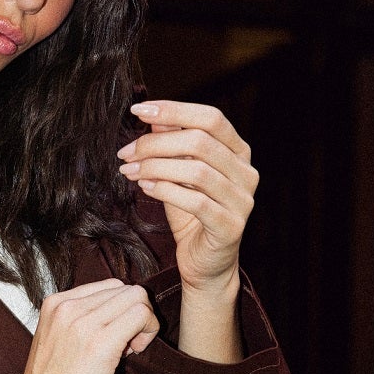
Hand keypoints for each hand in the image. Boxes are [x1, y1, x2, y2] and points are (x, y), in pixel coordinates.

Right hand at [0, 279, 158, 373]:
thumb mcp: (56, 341)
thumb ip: (80, 321)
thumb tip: (118, 315)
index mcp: (54, 303)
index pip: (108, 286)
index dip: (119, 310)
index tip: (114, 337)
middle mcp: (67, 306)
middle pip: (126, 289)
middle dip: (134, 314)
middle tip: (125, 345)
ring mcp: (83, 322)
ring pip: (138, 298)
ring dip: (143, 323)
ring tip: (127, 350)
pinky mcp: (100, 343)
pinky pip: (142, 315)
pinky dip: (147, 332)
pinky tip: (131, 354)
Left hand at [116, 99, 257, 296]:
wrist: (205, 264)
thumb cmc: (191, 215)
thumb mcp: (178, 174)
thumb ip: (172, 145)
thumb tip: (153, 116)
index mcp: (238, 152)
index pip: (211, 118)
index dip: (174, 109)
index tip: (138, 110)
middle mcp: (246, 173)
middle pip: (201, 142)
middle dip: (156, 143)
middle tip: (126, 152)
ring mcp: (242, 201)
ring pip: (197, 172)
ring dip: (156, 167)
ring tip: (130, 171)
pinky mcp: (230, 227)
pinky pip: (196, 202)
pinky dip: (166, 191)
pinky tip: (145, 187)